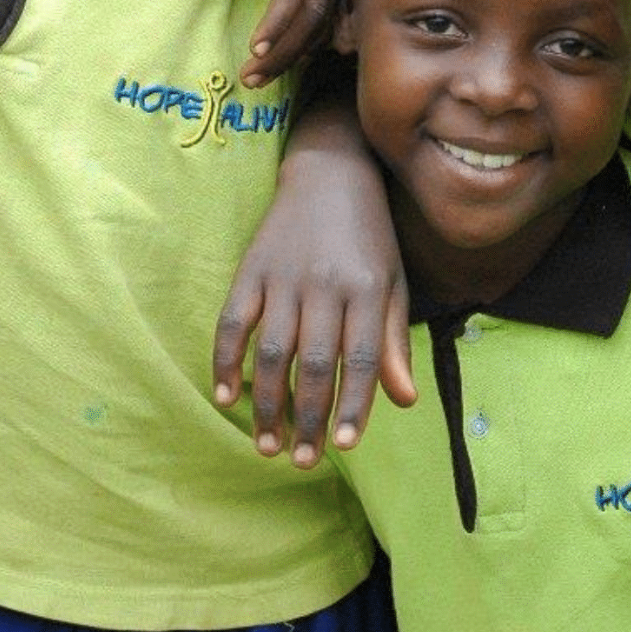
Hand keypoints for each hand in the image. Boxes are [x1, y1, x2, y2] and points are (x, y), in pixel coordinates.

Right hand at [211, 102, 415, 467]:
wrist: (330, 171)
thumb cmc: (369, 236)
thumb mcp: (392, 282)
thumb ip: (393, 342)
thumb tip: (403, 401)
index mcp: (366, 289)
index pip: (361, 359)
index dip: (353, 405)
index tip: (346, 446)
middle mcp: (324, 284)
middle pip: (315, 363)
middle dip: (307, 418)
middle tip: (301, 460)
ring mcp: (283, 276)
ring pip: (272, 350)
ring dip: (268, 402)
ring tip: (267, 444)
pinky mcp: (251, 269)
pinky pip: (233, 322)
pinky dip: (226, 360)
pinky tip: (226, 396)